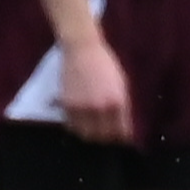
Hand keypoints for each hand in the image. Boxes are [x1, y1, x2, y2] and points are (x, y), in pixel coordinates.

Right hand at [58, 30, 137, 147]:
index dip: (122, 138)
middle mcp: (100, 108)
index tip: (122, 140)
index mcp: (118, 102)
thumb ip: (122, 105)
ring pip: (85, 134)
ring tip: (92, 132)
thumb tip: (122, 123)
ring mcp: (82, 108)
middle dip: (105, 139)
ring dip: (89, 135)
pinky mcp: (67, 105)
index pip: (121, 131)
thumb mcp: (121, 85)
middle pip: (102, 136)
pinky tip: (79, 123)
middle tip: (106, 137)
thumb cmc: (106, 65)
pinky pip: (70, 125)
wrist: (83, 50)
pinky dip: (75, 127)